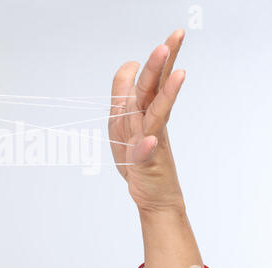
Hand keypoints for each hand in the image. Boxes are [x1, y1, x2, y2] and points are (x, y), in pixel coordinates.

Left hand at [109, 30, 185, 211]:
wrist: (154, 194)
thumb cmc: (139, 157)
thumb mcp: (122, 124)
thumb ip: (124, 96)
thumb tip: (128, 66)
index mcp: (142, 112)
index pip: (149, 81)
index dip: (153, 63)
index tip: (167, 41)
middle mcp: (149, 122)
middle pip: (153, 90)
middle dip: (160, 65)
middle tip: (172, 40)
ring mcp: (150, 141)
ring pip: (155, 115)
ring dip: (166, 95)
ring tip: (178, 74)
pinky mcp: (146, 163)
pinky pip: (144, 153)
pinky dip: (145, 146)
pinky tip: (149, 140)